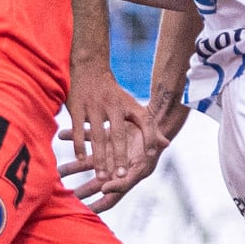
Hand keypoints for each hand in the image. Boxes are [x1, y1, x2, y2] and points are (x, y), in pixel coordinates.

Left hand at [59, 92, 183, 211]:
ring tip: (57, 171)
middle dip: (81, 191)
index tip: (81, 214)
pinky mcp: (105, 135)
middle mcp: (115, 167)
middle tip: (64, 196)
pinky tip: (61, 135)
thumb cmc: (154, 147)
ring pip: (87, 162)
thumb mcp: (142, 165)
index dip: (96, 207)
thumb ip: (125, 180)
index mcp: (125, 178)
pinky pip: (87, 137)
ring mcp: (109, 152)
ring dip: (72, 167)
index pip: (110, 200)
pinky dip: (74, 136)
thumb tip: (105, 190)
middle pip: (95, 183)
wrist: (158, 121)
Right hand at [64, 65, 156, 193]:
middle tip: (122, 175)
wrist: (89, 66)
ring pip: (97, 137)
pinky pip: (79, 131)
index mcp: (129, 105)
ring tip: (101, 177)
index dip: (150, 137)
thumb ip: (149, 127)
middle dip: (120, 156)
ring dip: (99, 158)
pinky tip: (81, 160)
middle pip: (118, 135)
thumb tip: (167, 144)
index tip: (151, 156)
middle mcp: (113, 105)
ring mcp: (94, 106)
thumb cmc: (114, 93)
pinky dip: (80, 146)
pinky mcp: (77, 108)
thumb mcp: (133, 105)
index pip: (145, 121)